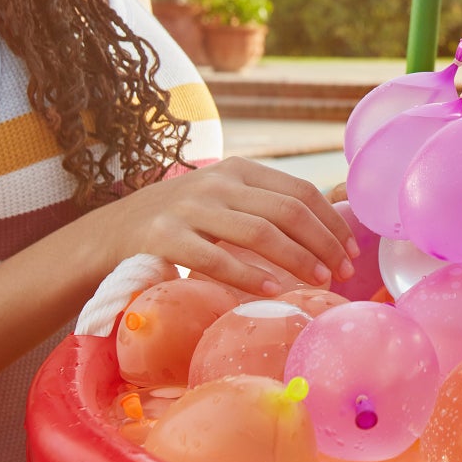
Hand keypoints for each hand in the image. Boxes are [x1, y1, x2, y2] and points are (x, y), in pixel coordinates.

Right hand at [95, 156, 359, 295]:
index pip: (300, 192)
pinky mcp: (165, 237)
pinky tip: (273, 291)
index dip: (332, 222)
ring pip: (259, 233)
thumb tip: (326, 236)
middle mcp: (218, 182)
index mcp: (239, 169)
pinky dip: (249, 276)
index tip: (353, 250)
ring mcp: (190, 207)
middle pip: (288, 212)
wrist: (108, 232)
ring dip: (297, 260)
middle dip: (323, 244)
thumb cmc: (180, 222)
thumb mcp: (223, 200)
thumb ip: (262, 207)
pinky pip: (216, 258)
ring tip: (320, 281)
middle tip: (343, 273)